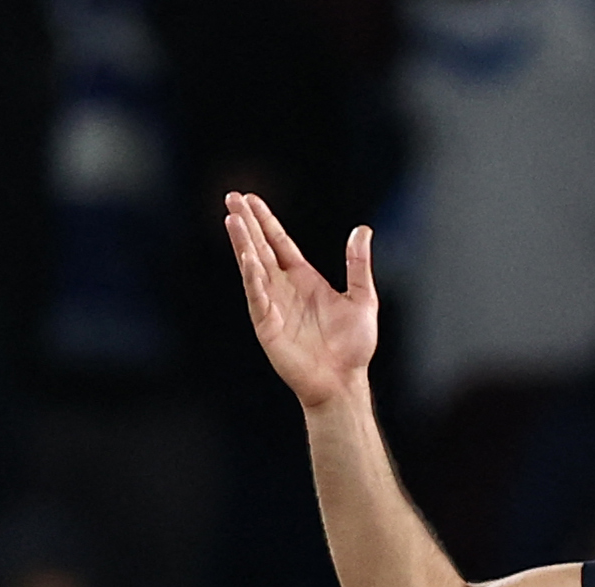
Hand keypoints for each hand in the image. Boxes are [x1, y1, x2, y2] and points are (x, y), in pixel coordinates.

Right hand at [223, 192, 377, 408]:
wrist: (344, 382)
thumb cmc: (353, 346)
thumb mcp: (363, 298)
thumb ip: (358, 264)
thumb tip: (363, 230)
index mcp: (304, 279)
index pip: (279, 243)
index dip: (265, 221)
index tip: (250, 199)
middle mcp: (284, 288)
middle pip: (261, 248)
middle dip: (247, 223)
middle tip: (232, 197)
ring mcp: (273, 305)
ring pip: (254, 267)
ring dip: (242, 243)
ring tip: (232, 218)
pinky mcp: (267, 325)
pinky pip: (257, 297)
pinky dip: (252, 278)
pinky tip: (248, 258)